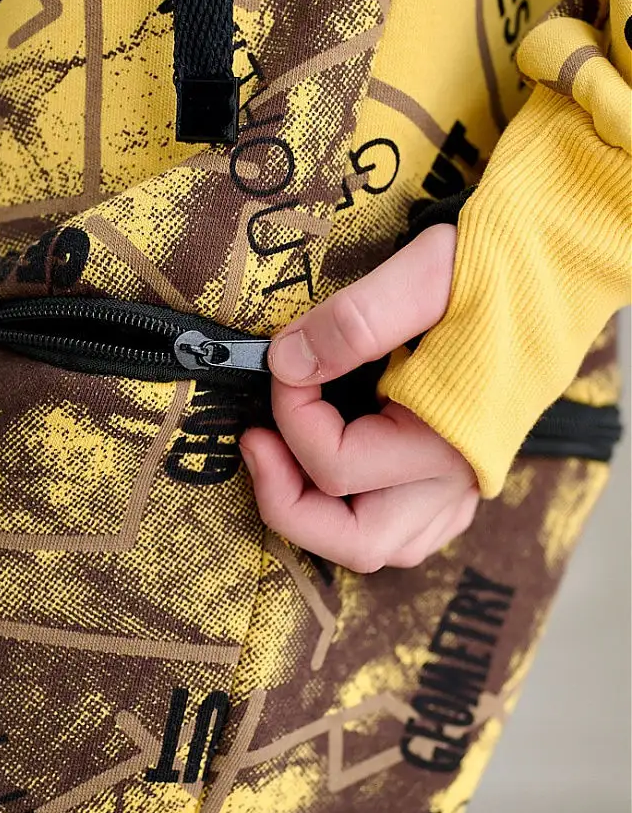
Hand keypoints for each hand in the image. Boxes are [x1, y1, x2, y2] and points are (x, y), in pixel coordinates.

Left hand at [239, 225, 478, 572]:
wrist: (558, 267)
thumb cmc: (499, 267)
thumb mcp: (424, 275)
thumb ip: (353, 321)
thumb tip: (286, 361)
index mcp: (448, 438)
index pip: (336, 465)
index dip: (290, 415)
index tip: (283, 361)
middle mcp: (457, 476)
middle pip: (355, 540)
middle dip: (287, 500)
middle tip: (255, 442)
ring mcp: (464, 483)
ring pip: (379, 545)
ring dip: (320, 516)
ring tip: (284, 459)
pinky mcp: (463, 475)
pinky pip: (407, 530)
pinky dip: (360, 512)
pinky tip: (337, 470)